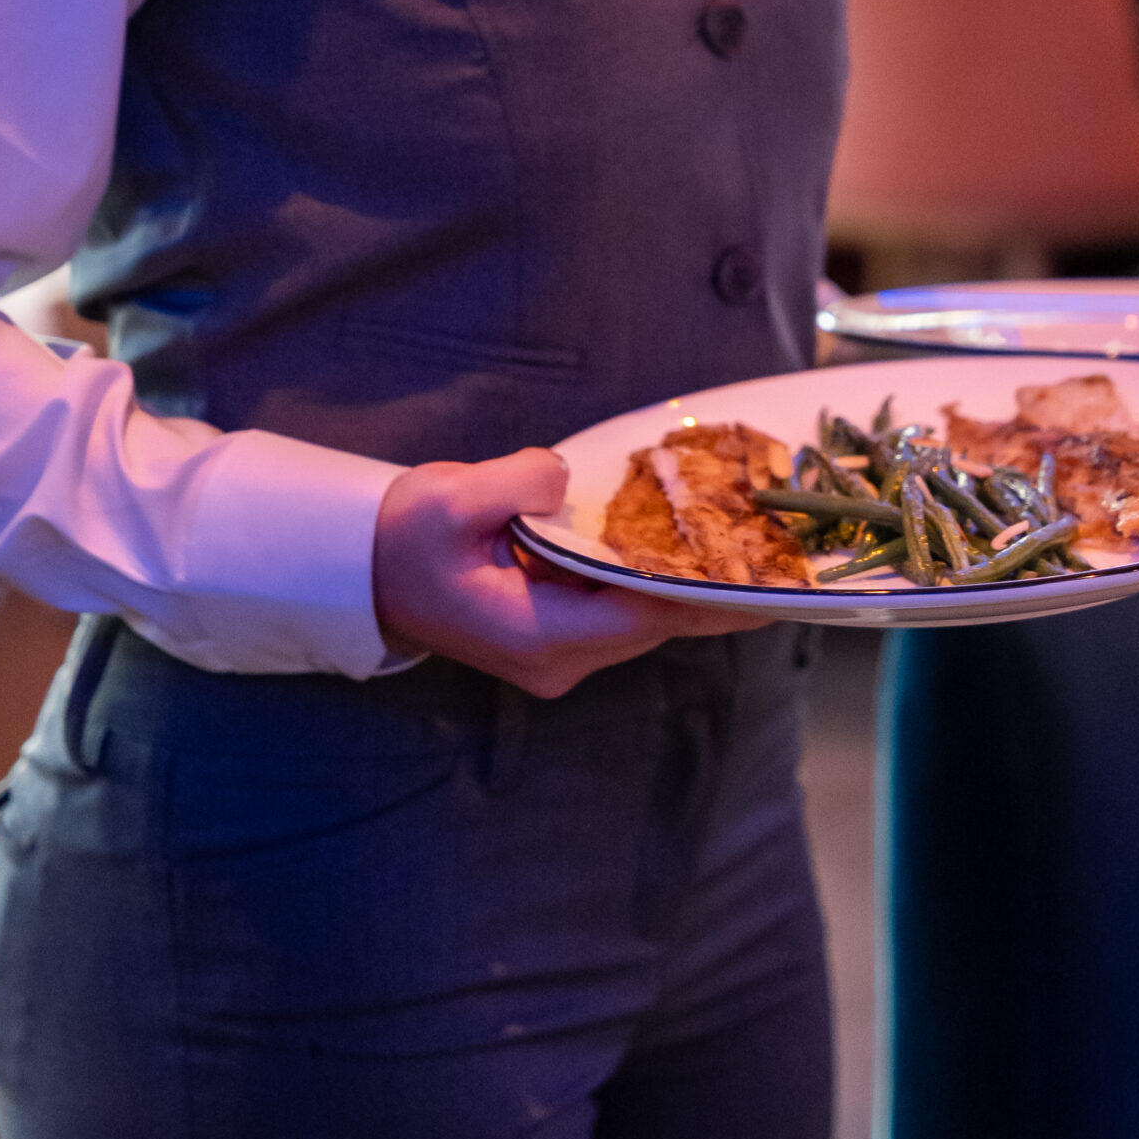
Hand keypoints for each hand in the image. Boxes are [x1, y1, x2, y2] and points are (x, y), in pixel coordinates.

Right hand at [372, 447, 768, 698]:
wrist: (357, 571)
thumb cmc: (400, 538)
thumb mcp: (451, 497)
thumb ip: (521, 481)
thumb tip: (567, 479)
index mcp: (535, 634)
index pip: (641, 616)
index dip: (705, 595)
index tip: (763, 578)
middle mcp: (556, 659)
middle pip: (654, 623)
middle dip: (712, 587)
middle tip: (781, 555)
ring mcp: (557, 655)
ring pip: (642, 621)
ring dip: (687, 586)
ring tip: (752, 548)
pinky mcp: (555, 637)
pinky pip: (621, 612)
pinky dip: (654, 583)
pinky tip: (693, 552)